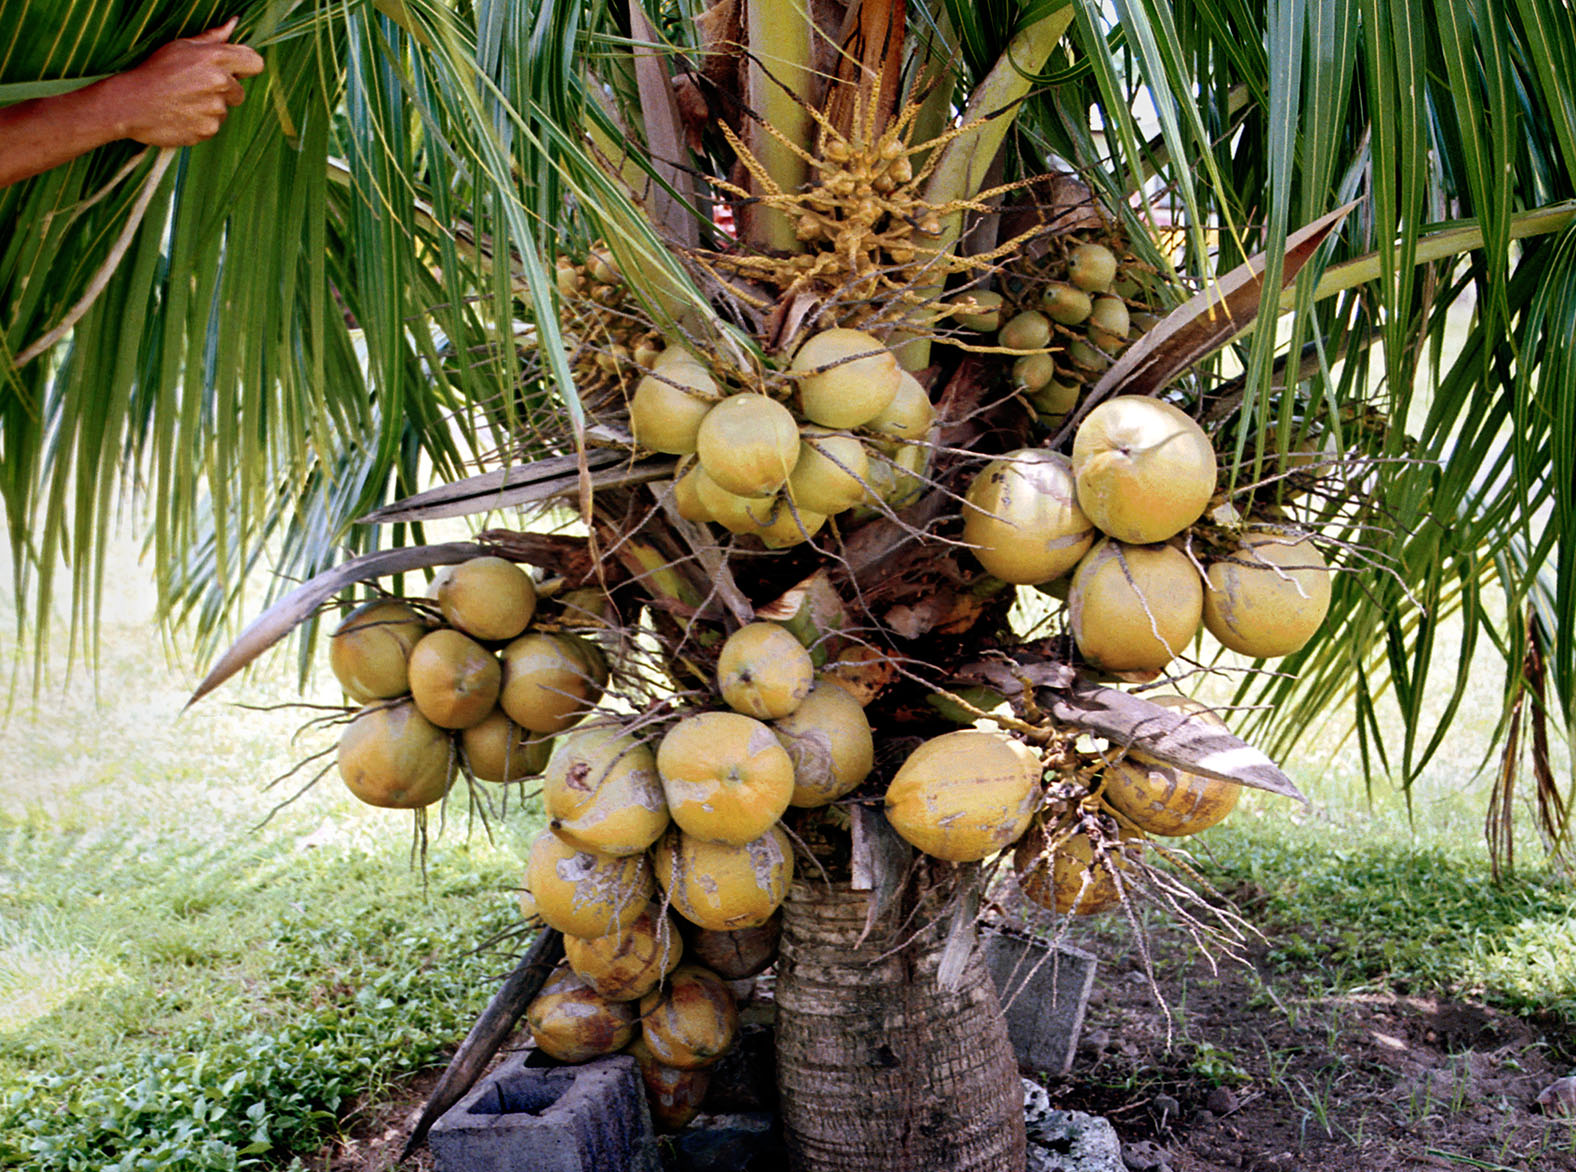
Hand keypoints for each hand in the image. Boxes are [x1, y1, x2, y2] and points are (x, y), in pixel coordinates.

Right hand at [102, 18, 265, 147]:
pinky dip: (201, 123)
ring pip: (225, 110)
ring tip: (184, 101)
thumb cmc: (155, 71)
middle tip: (194, 88)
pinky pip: (213, 126)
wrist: (129, 104)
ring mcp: (215, 109)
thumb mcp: (181, 47)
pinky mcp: (208, 130)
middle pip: (240, 92)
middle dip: (224, 91)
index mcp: (216, 58)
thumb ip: (213, 38)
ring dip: (210, 108)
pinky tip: (181, 114)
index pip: (255, 63)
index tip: (234, 71)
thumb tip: (234, 23)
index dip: (245, 67)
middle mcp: (220, 83)